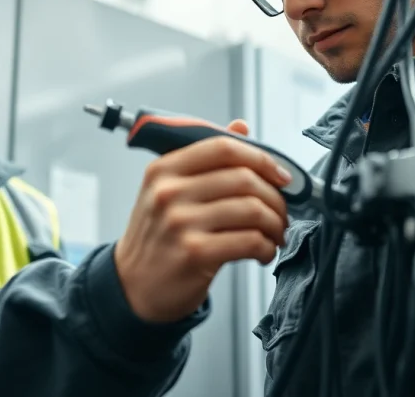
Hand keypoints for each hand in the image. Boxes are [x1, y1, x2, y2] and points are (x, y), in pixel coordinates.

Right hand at [114, 119, 290, 321]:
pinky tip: (263, 252)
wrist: (133, 286)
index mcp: (163, 170)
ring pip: (252, 210)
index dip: (261, 157)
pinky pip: (250, 241)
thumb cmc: (156, 238)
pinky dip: (266, 247)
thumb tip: (241, 127)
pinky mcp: (195, 253)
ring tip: (275, 234)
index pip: (223, 147)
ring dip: (275, 224)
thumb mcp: (168, 191)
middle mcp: (168, 192)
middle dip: (275, 196)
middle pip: (243, 178)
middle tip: (281, 212)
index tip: (280, 174)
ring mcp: (180, 222)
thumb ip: (205, 159)